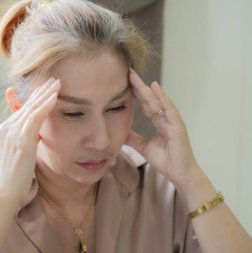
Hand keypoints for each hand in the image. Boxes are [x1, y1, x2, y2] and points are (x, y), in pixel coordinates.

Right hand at [0, 78, 60, 200]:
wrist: (4, 192)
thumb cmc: (13, 179)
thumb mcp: (17, 156)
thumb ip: (25, 142)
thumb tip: (36, 136)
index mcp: (3, 131)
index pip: (22, 111)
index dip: (35, 99)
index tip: (46, 90)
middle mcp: (6, 128)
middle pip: (27, 105)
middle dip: (41, 91)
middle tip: (54, 80)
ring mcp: (12, 133)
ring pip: (32, 108)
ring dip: (46, 94)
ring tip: (58, 84)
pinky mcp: (21, 139)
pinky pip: (35, 117)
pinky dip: (46, 105)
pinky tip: (55, 97)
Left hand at [126, 70, 200, 185]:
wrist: (179, 174)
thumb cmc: (166, 160)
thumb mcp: (144, 147)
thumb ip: (133, 139)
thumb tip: (121, 133)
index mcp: (158, 122)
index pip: (145, 104)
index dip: (135, 93)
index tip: (124, 82)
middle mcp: (166, 118)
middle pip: (150, 99)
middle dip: (138, 86)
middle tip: (127, 73)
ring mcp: (172, 121)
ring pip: (158, 101)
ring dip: (146, 88)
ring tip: (135, 77)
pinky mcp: (178, 127)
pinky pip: (169, 110)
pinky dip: (163, 98)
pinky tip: (156, 88)